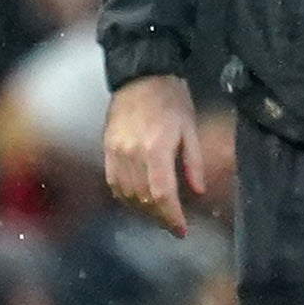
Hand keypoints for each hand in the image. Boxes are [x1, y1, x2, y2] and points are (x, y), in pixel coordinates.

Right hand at [101, 73, 233, 236]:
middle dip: (159, 217)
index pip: (162, 195)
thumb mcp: (189, 128)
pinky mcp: (106, 148)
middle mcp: (132, 153)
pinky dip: (124, 196)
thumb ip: (193, 163)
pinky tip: (137, 200)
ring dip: (142, 210)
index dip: (171, 217)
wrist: (140, 74)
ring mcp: (115, 151)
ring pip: (126, 195)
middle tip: (172, 224)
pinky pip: (112, 182)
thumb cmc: (171, 98)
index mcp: (156, 148)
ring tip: (157, 215)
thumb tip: (197, 192)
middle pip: (143, 199)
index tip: (181, 231)